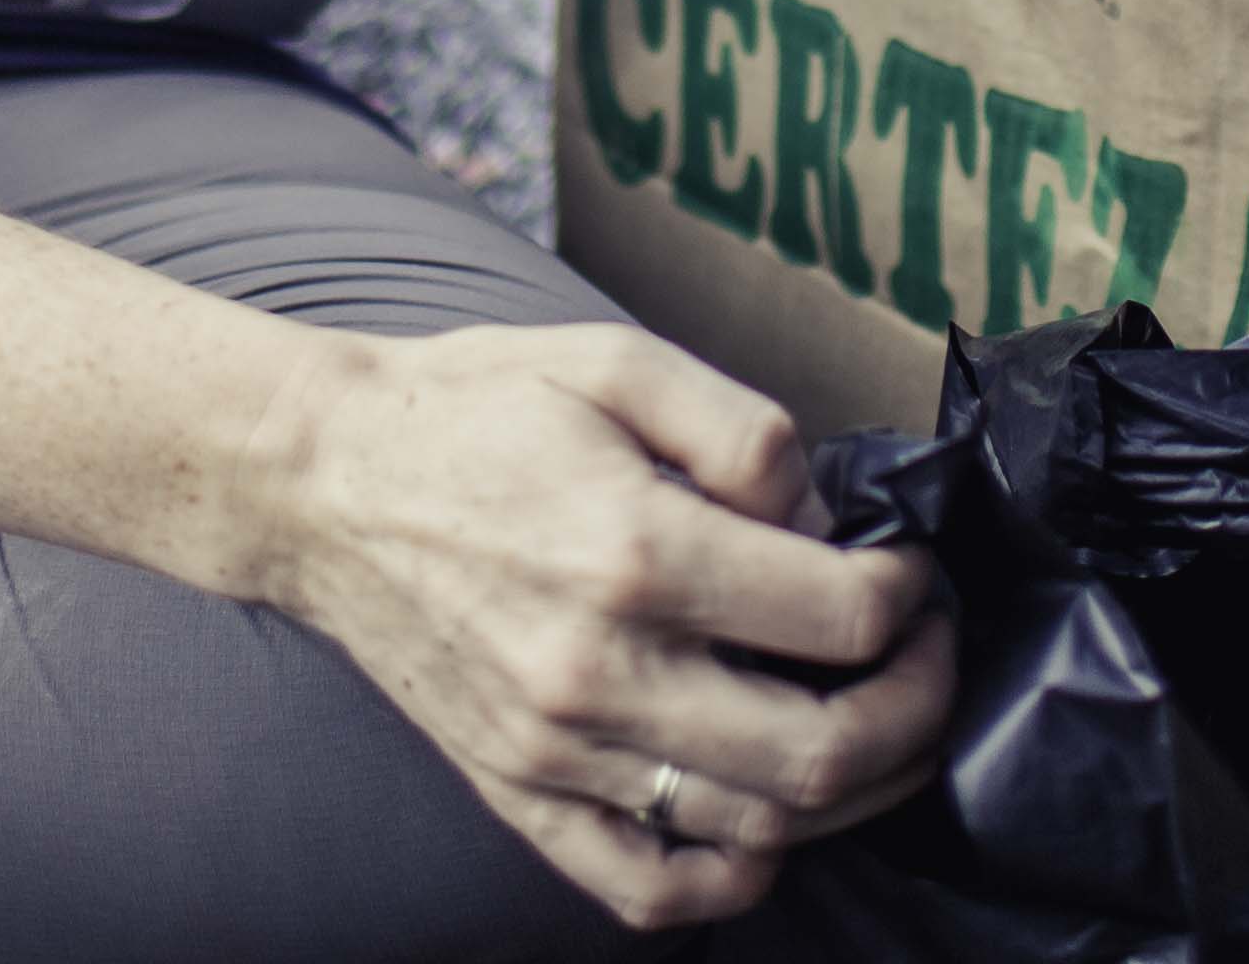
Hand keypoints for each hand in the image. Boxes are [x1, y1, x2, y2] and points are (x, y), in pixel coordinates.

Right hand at [248, 321, 954, 931]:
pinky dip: (731, 877)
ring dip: (853, 789)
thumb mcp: (616, 361)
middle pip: (821, 752)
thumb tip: (821, 514)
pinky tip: (769, 822)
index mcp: (635, 551)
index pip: (837, 617)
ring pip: (756, 828)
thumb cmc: (474, 410)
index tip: (910, 573)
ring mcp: (556, 750)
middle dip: (915, 709)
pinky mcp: (517, 793)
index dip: (910, 598)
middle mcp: (599, 671)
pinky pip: (645, 888)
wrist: (320, 483)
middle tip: (927, 656)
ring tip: (876, 724)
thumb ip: (742, 429)